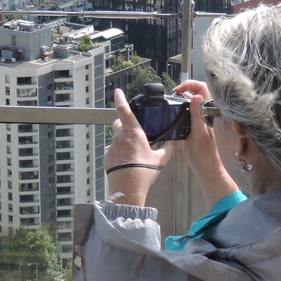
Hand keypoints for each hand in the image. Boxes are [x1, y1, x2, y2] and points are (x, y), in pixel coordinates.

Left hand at [105, 88, 168, 205]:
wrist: (127, 188)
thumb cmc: (143, 172)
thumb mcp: (160, 159)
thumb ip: (167, 148)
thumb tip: (173, 142)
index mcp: (133, 132)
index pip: (123, 110)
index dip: (120, 98)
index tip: (118, 91)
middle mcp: (120, 137)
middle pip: (119, 123)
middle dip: (124, 124)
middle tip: (133, 131)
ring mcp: (112, 146)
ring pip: (116, 137)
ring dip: (122, 139)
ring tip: (132, 151)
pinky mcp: (108, 156)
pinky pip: (113, 150)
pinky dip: (119, 152)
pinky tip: (127, 162)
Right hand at [171, 80, 239, 207]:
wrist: (205, 168)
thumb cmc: (203, 153)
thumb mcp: (198, 134)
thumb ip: (197, 115)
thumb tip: (196, 97)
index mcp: (209, 112)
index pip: (202, 88)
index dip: (190, 84)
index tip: (177, 91)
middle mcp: (205, 111)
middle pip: (195, 91)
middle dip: (183, 89)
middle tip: (171, 96)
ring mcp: (200, 117)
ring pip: (191, 100)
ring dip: (180, 98)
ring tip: (170, 103)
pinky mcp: (194, 124)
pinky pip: (187, 110)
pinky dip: (179, 107)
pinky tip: (172, 113)